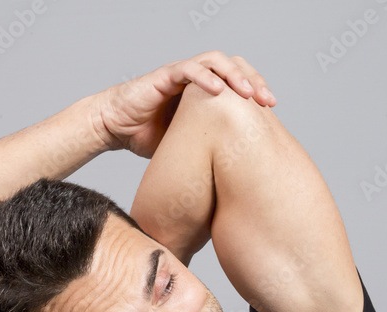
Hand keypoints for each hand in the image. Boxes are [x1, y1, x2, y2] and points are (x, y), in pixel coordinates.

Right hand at [94, 51, 275, 157]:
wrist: (115, 129)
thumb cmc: (147, 138)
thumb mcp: (189, 145)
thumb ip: (211, 147)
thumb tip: (239, 175)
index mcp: (206, 92)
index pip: (239, 82)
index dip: (258, 91)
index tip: (272, 110)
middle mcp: (196, 79)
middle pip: (234, 66)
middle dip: (254, 80)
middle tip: (268, 101)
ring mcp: (181, 74)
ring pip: (215, 60)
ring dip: (235, 74)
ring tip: (248, 92)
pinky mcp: (164, 76)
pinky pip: (188, 69)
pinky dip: (204, 77)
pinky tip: (218, 91)